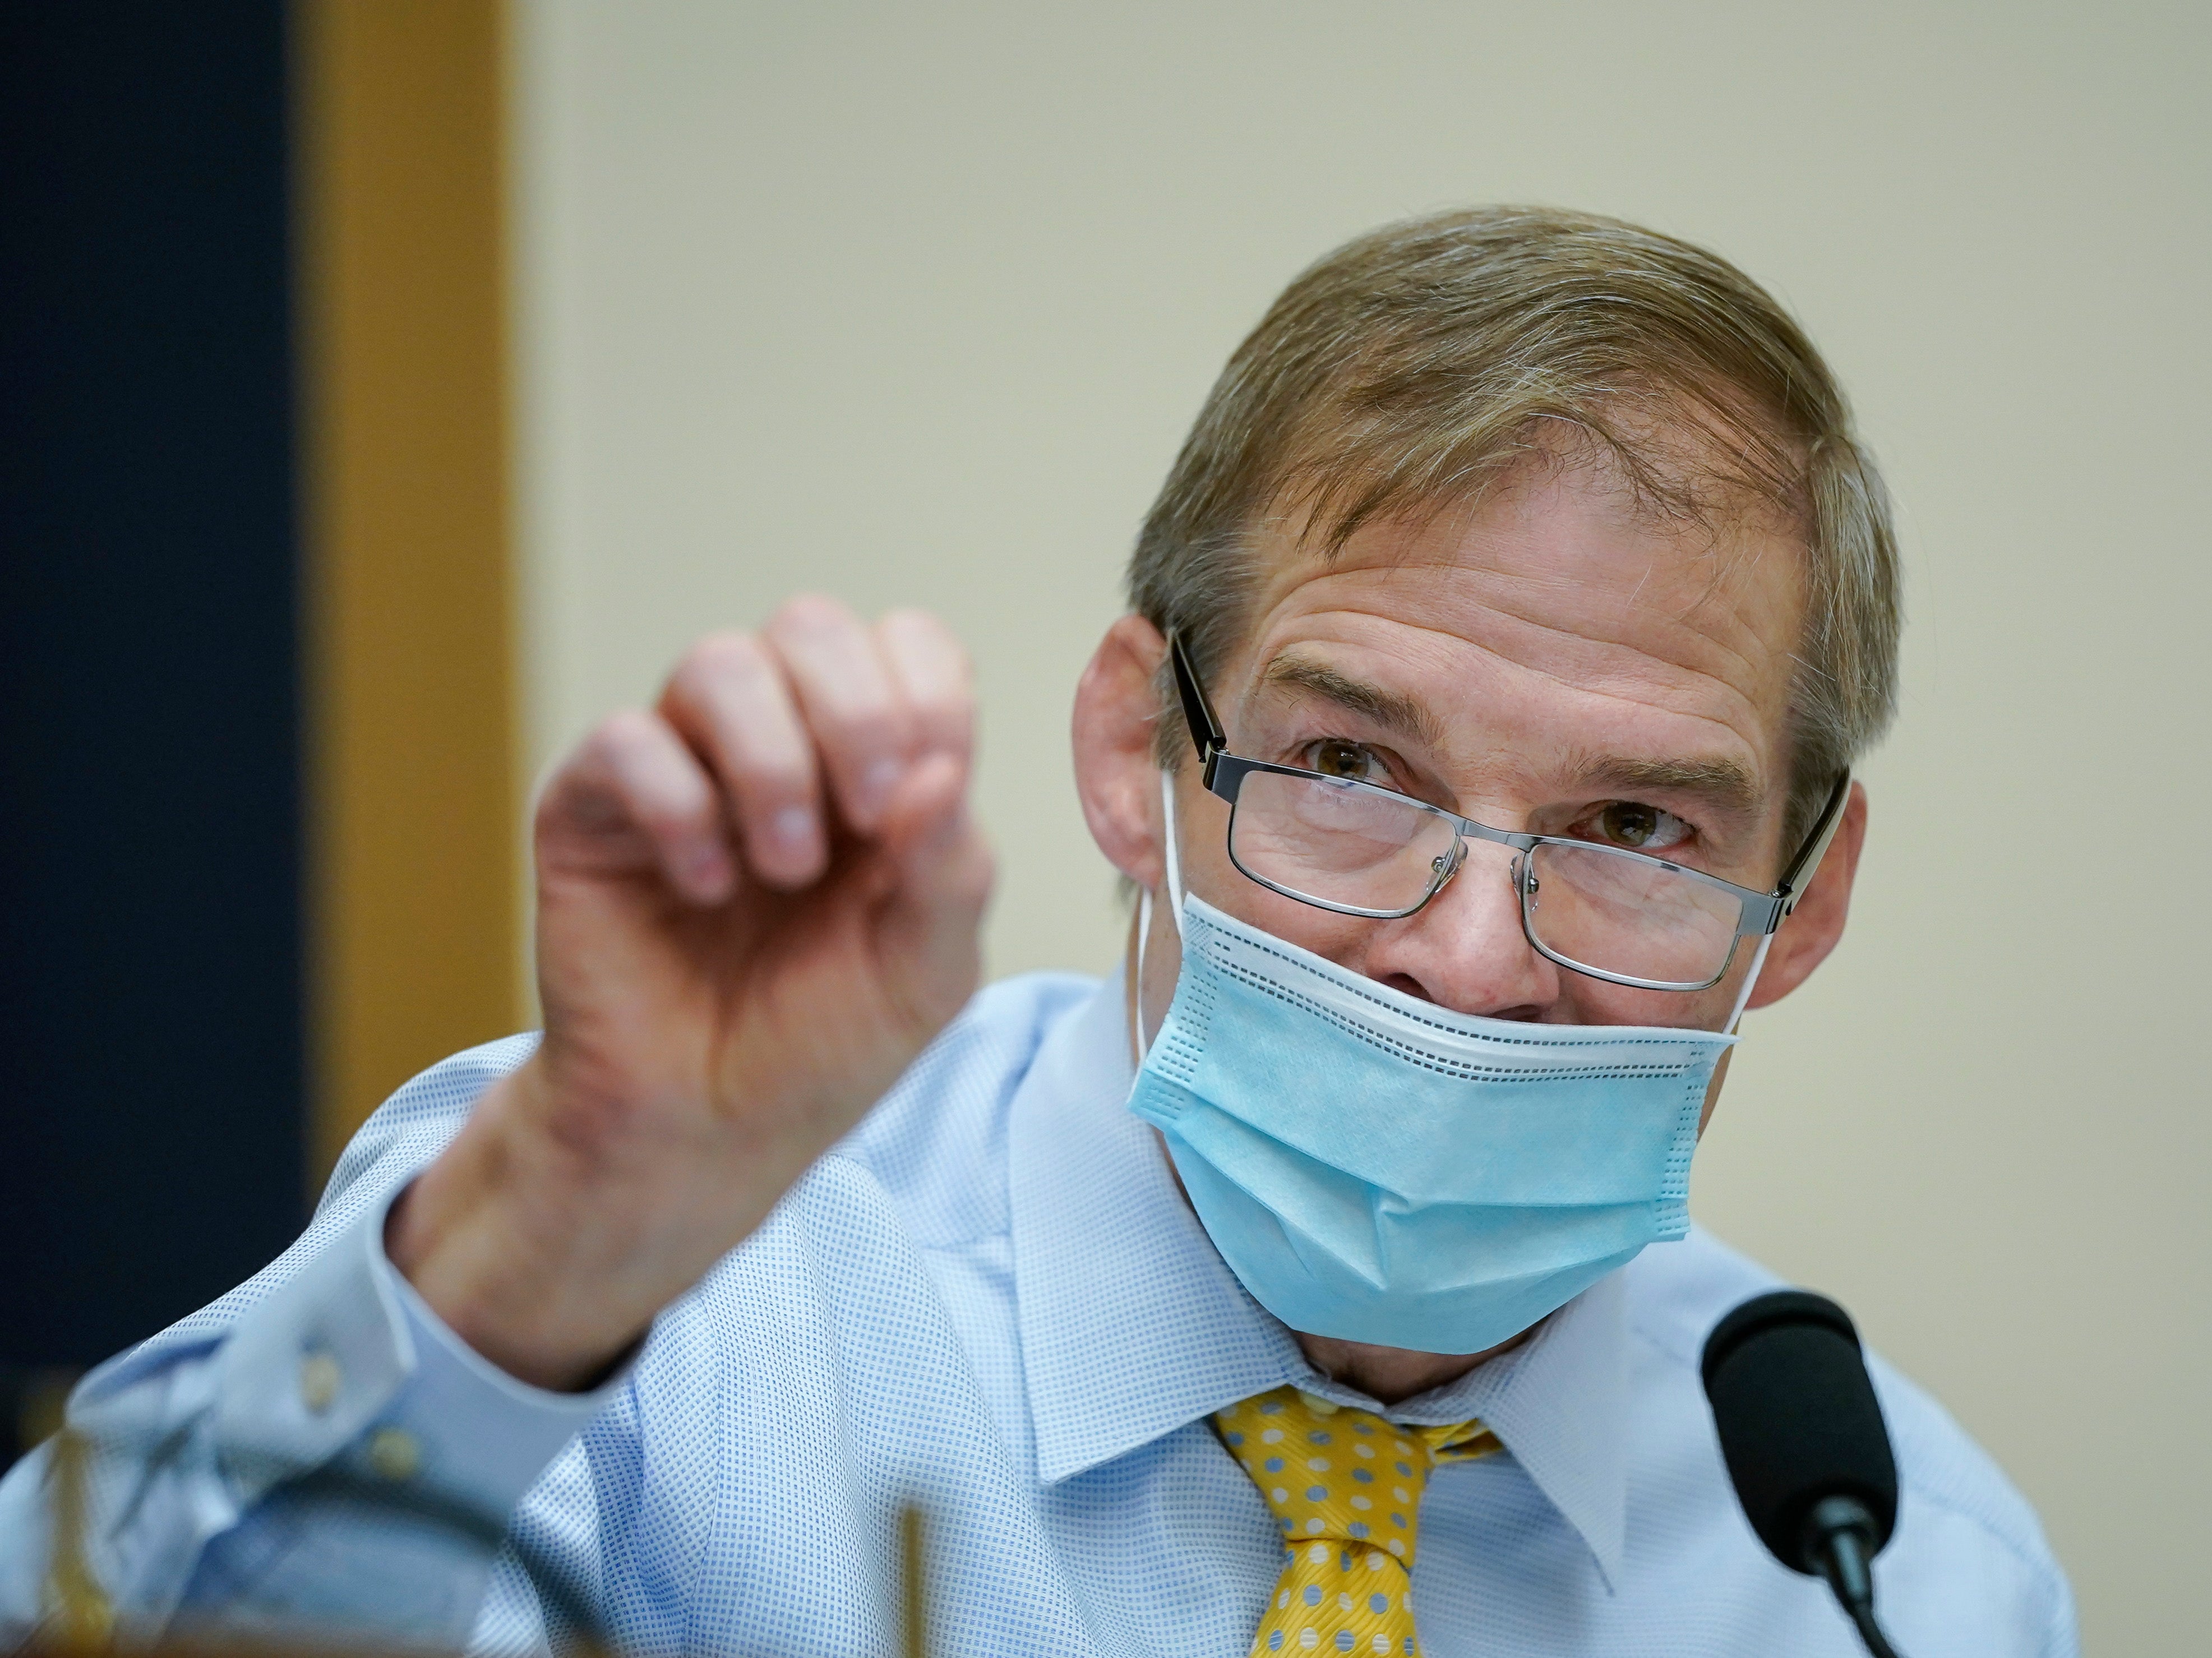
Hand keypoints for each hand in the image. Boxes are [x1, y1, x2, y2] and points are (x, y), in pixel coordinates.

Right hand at [387, 597, 992, 1387]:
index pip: (910, 647)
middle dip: (853, 715)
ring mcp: (684, 764)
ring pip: (719, 663)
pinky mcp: (595, 804)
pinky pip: (625, 739)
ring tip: (783, 869)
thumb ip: (951, 871)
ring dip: (769, 764)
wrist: (708, 1128)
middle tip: (861, 821)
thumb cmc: (823, 1042)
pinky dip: (677, 807)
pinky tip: (703, 885)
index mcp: (874, 765)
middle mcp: (780, 743)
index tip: (914, 799)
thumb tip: (943, 768)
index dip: (923, 696)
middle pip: (813, 626)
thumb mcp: (925, 973)